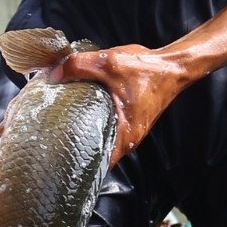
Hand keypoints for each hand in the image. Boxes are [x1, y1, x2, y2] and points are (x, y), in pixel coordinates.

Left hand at [52, 44, 193, 165]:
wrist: (173, 66)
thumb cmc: (147, 69)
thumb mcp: (108, 63)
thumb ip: (78, 66)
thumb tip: (53, 75)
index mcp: (126, 133)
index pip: (100, 162)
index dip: (80, 164)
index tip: (60, 160)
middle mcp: (129, 138)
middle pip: (99, 153)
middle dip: (77, 149)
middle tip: (54, 142)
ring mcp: (130, 130)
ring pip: (103, 140)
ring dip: (85, 136)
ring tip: (62, 129)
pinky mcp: (130, 121)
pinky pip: (108, 128)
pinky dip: (94, 125)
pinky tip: (79, 115)